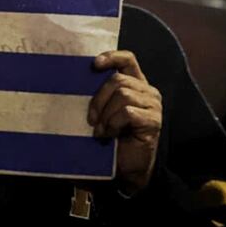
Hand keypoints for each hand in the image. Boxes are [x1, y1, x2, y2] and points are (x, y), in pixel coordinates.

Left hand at [88, 50, 162, 194]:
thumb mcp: (103, 113)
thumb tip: (71, 80)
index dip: (111, 57)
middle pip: (118, 80)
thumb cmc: (112, 139)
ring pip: (123, 95)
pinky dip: (113, 124)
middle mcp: (147, 91)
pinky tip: (109, 135)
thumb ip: (99, 96)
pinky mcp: (153, 121)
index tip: (94, 65)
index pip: (127, 59)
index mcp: (135, 85)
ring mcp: (153, 106)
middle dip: (99, 99)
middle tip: (91, 119)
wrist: (127, 169)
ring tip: (100, 131)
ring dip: (106, 115)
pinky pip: (127, 112)